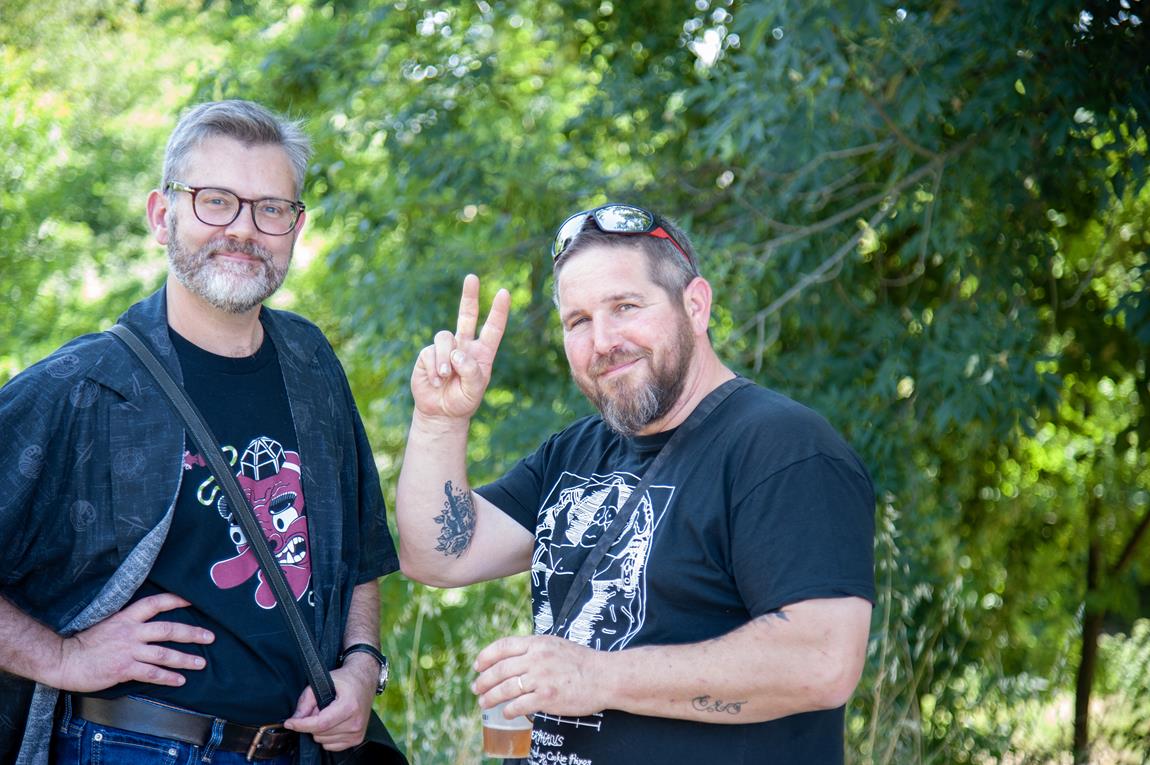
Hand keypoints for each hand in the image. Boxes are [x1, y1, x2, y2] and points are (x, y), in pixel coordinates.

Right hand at [52, 593, 213, 691]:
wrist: (64, 659)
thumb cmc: (85, 643)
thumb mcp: (109, 624)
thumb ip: (129, 624)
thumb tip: (150, 624)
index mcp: (126, 617)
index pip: (156, 603)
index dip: (175, 600)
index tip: (193, 601)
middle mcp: (130, 632)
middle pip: (168, 629)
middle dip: (192, 633)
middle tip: (210, 637)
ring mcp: (128, 651)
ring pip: (163, 653)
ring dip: (185, 659)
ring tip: (201, 663)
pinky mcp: (123, 669)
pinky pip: (151, 673)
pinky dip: (168, 678)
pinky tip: (180, 681)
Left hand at [283, 658, 374, 750]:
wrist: (365, 681)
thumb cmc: (345, 680)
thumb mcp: (323, 682)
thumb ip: (306, 701)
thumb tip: (295, 719)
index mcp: (349, 706)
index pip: (321, 723)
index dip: (302, 725)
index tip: (289, 723)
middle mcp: (356, 721)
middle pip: (320, 733)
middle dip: (312, 722)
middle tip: (318, 708)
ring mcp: (357, 732)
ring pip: (323, 741)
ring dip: (319, 729)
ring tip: (327, 713)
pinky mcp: (357, 739)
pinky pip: (331, 746)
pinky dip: (326, 736)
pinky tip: (333, 723)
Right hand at [412, 274, 509, 420]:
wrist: (440, 411)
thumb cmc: (463, 400)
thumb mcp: (475, 390)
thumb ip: (471, 371)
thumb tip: (457, 353)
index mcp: (482, 352)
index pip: (493, 328)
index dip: (498, 311)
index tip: (504, 292)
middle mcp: (465, 345)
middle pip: (467, 315)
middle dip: (469, 296)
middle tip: (472, 277)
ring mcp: (446, 348)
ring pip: (445, 337)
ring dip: (445, 359)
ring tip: (446, 377)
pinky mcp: (428, 353)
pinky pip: (431, 352)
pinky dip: (435, 368)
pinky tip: (436, 381)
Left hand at [472, 635, 607, 718]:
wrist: (604, 676)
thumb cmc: (581, 662)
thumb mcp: (555, 644)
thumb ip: (534, 648)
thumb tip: (512, 656)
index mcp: (537, 643)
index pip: (503, 646)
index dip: (486, 656)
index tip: (477, 666)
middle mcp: (536, 659)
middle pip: (500, 669)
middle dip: (484, 680)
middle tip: (476, 688)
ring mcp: (541, 679)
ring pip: (506, 689)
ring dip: (491, 697)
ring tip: (484, 703)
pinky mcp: (547, 698)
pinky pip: (520, 705)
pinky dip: (509, 710)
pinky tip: (506, 713)